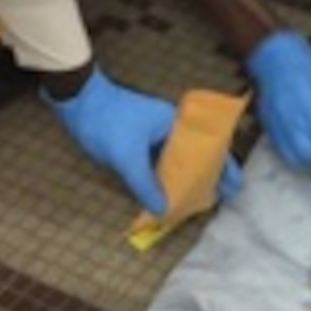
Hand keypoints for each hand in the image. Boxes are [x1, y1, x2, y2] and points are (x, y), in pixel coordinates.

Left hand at [45, 67, 235, 214]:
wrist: (76, 100)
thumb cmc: (107, 121)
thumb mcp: (126, 156)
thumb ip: (144, 184)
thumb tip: (162, 210)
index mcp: (176, 123)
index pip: (208, 146)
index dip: (223, 167)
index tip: (234, 187)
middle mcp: (170, 128)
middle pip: (195, 155)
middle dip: (208, 176)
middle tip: (219, 199)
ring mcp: (154, 134)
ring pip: (176, 161)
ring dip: (184, 179)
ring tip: (196, 201)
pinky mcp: (139, 142)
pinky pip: (159, 163)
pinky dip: (165, 178)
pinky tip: (167, 193)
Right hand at [244, 29, 310, 173]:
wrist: (276, 60)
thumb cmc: (308, 73)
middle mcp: (293, 118)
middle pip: (308, 154)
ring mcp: (278, 124)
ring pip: (293, 157)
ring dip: (309, 165)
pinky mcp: (268, 127)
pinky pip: (281, 152)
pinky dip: (294, 158)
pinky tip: (304, 155)